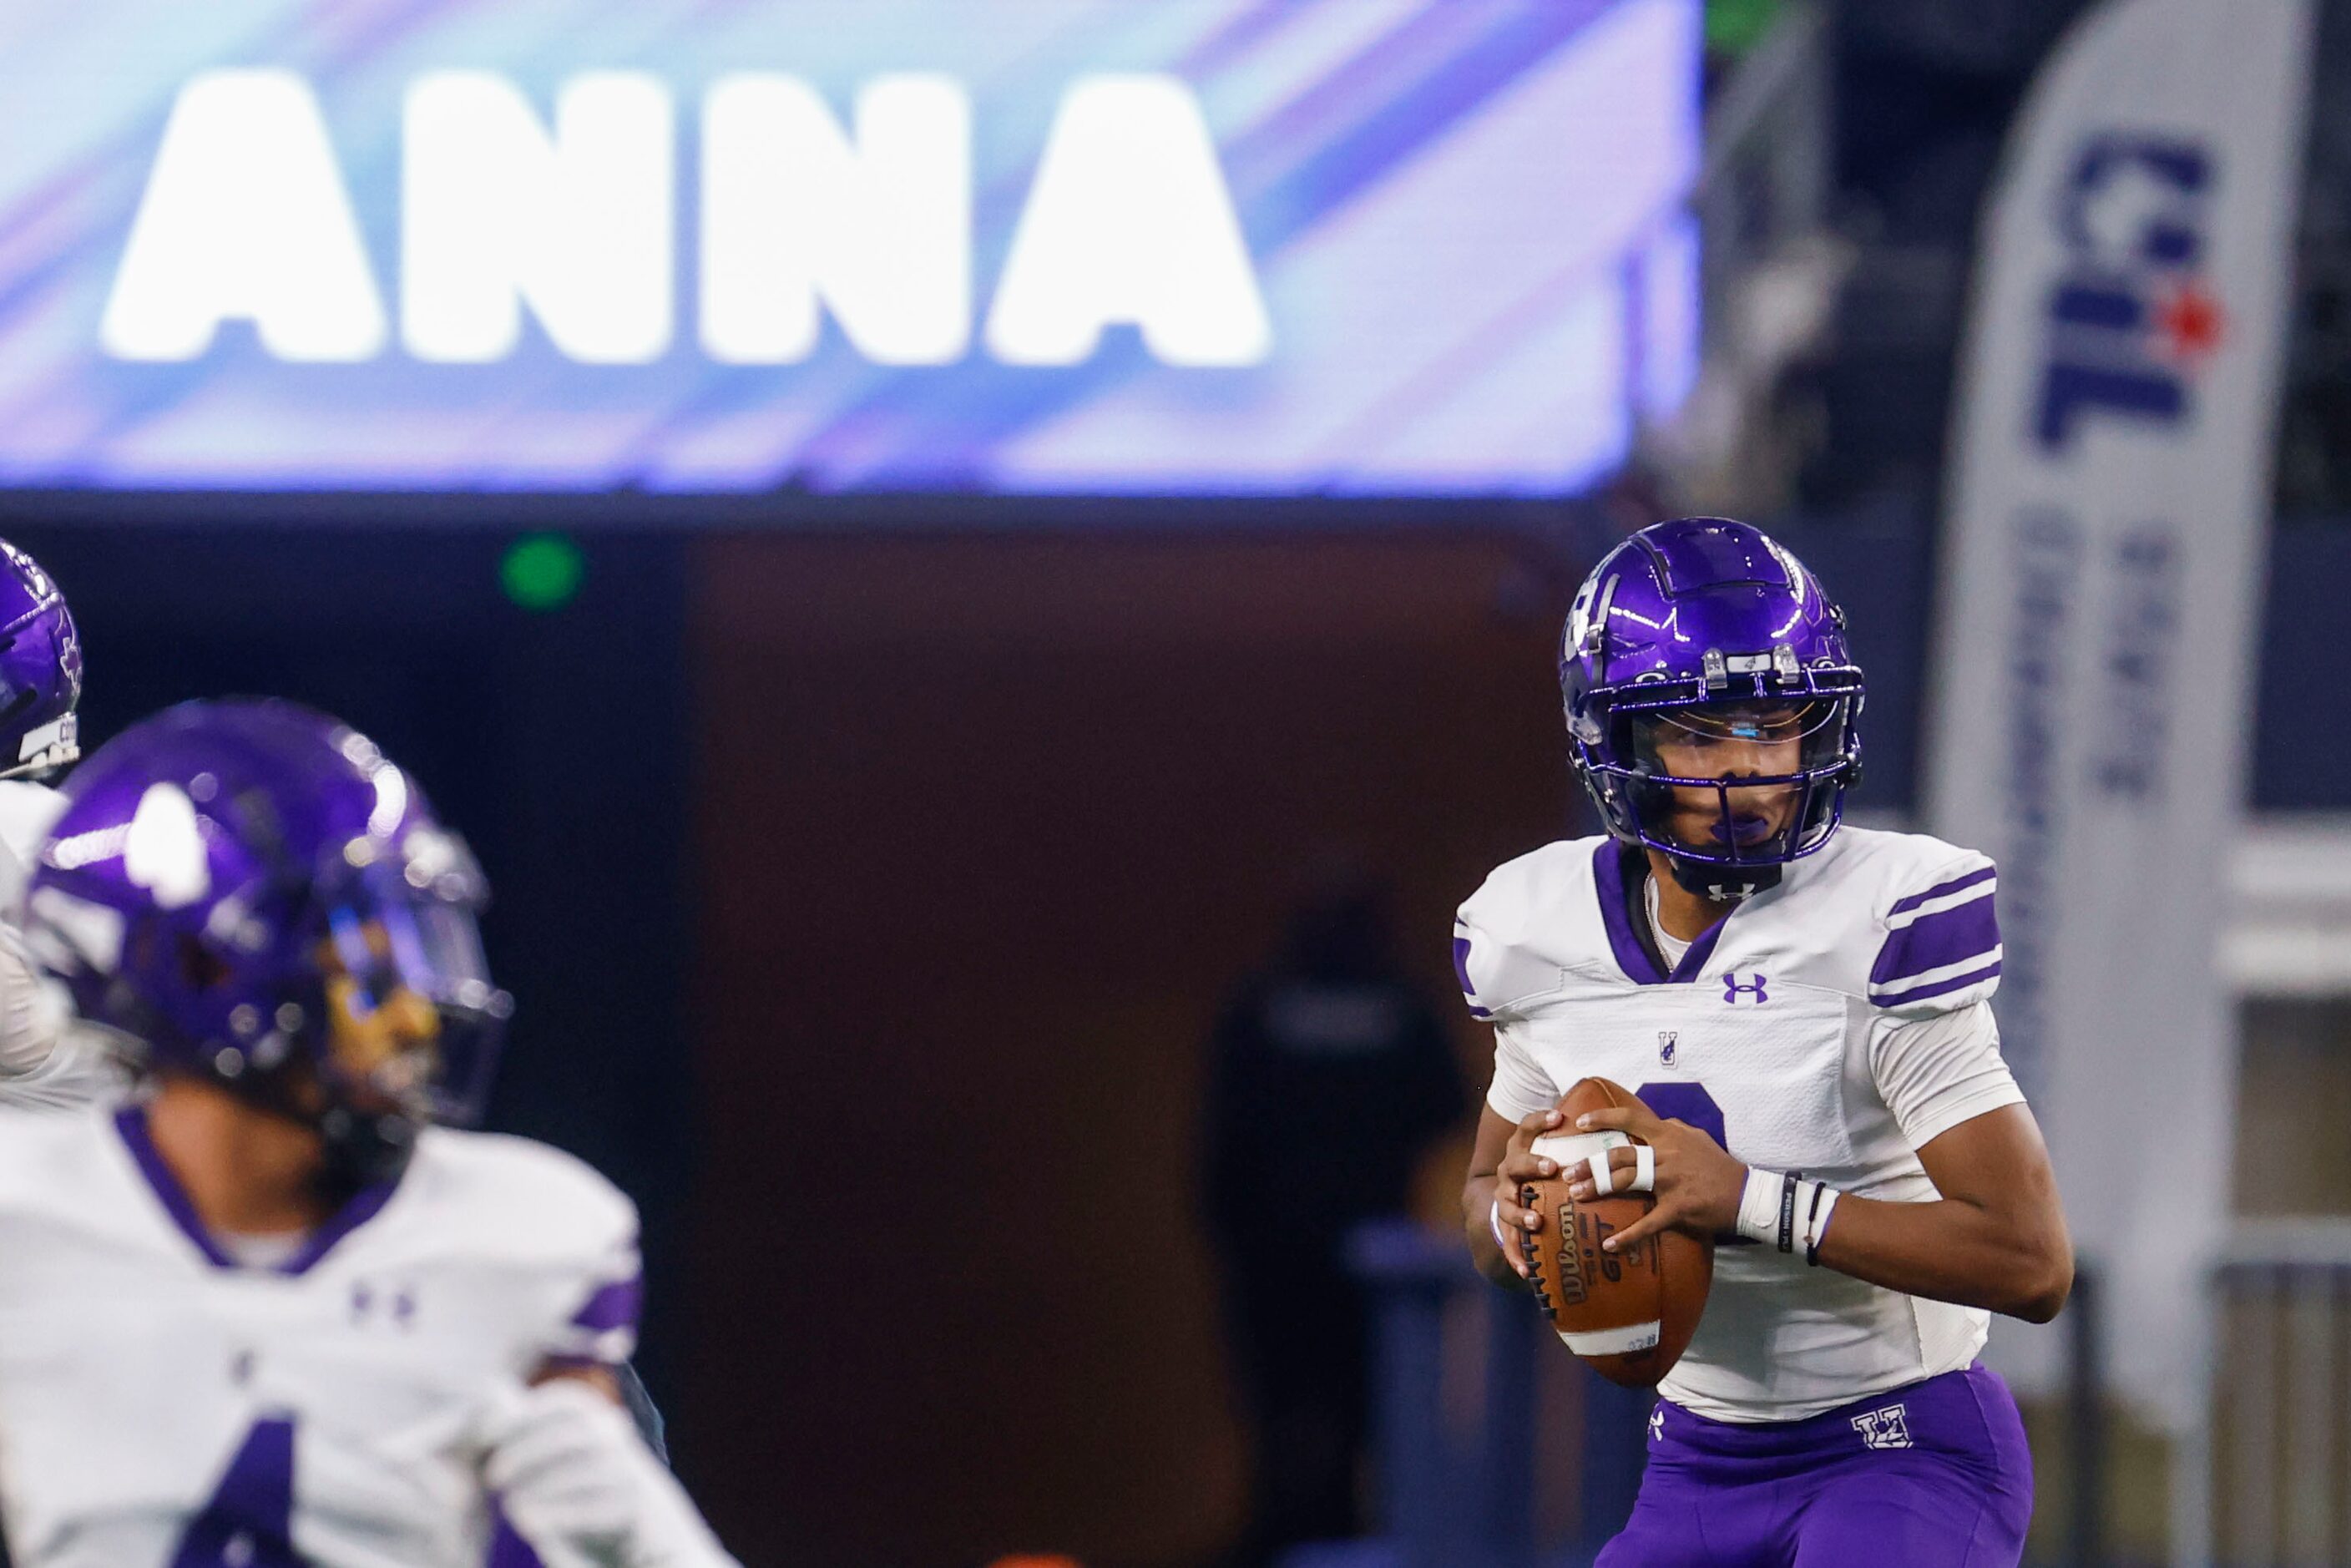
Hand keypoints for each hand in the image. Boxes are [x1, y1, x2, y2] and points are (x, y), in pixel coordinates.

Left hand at [480, 1379, 643, 1564]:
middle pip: (570, 1435)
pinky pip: (594, 1508)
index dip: (525, 1415)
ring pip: (581, 1473)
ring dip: (540, 1487)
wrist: (639, 1520)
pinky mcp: (632, 1506)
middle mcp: (615, 1437)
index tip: (487, 1438)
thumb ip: (526, 1425)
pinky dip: (558, 1516)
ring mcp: (627, 1470)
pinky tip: (528, 1526)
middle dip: (527, 1452)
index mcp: (596, 1415)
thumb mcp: (558, 1449)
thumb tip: (490, 1392)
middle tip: (492, 1476)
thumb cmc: (580, 1481)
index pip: (563, 1403)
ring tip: (509, 1506)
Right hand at [1489, 1108, 1569, 1277]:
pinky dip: (1515, 1256)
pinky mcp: (1505, 1226)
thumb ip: (1578, 1143)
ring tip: (1536, 1221)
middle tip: (1551, 1168)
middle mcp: (1510, 1171)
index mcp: (1523, 1149)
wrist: (1510, 1200)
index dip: (1540, 1120)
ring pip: (1508, 1205)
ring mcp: (1505, 1199)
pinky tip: (1527, 1270)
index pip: (1527, 1128)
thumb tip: (1623, 1129)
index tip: (1559, 1116)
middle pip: (1515, 1164)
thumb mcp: (1554, 1153)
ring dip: (1521, 1213)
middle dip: (1532, 1164)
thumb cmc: (1546, 1174)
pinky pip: (1508, 1243)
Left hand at [1564, 1102, 1745, 1252]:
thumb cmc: (1719, 1165)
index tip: (1580, 1124)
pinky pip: (1647, 1223)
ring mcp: (1670, 1181)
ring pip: (1626, 1181)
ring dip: (1598, 1189)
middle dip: (1590, 1164)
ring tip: (1577, 1196)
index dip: (1603, 1118)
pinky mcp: (1677, 1208)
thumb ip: (1673, 1129)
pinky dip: (1627, 1236)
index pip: (1631, 1119)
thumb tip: (1655, 1122)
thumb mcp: (1697, 1137)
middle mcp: (1666, 1154)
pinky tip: (1609, 1244)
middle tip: (1568, 1173)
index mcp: (1669, 1135)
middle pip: (1620, 1155)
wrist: (1746, 1194)